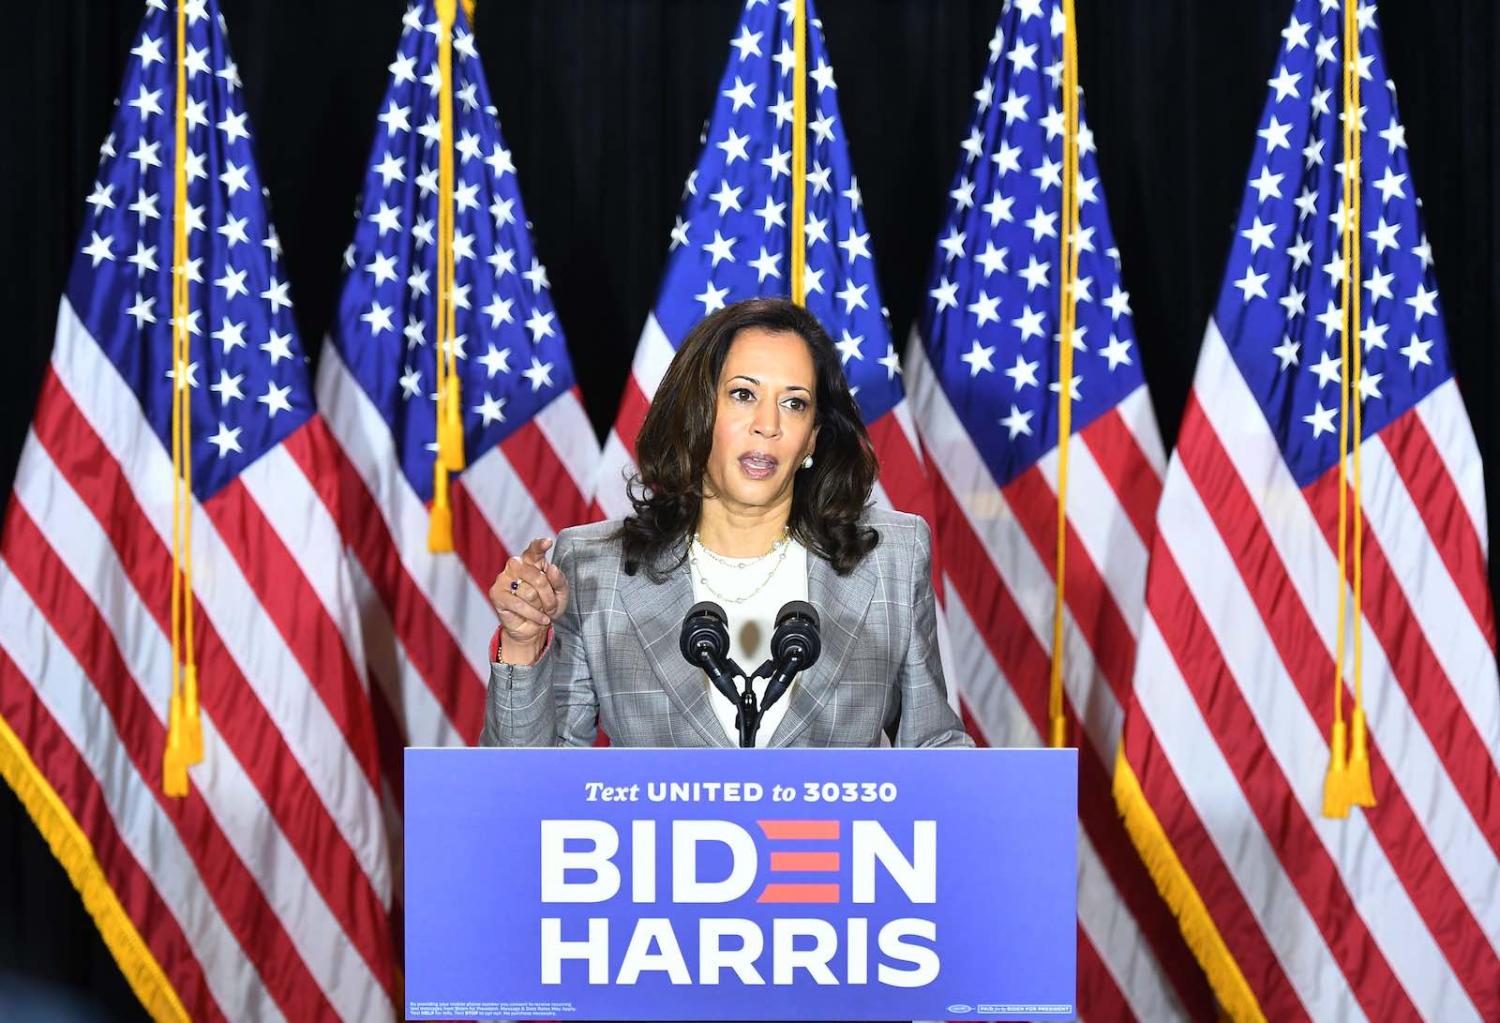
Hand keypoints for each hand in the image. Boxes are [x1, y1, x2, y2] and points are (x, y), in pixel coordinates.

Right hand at [489, 537, 569, 662]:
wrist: (534, 628)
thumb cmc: (547, 606)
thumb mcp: (561, 593)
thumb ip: (559, 580)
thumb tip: (552, 568)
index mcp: (531, 561)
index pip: (534, 550)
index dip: (540, 546)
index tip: (548, 542)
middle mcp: (516, 566)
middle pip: (536, 577)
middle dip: (548, 595)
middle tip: (552, 607)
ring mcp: (503, 578)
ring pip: (529, 592)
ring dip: (541, 606)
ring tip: (542, 612)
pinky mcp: (496, 594)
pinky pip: (519, 604)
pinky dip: (533, 614)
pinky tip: (541, 619)